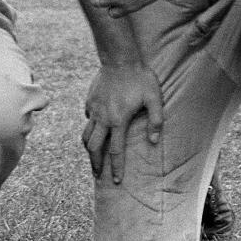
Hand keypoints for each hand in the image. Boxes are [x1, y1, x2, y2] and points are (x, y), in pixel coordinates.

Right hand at [82, 63, 162, 183]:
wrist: (120, 59)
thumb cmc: (140, 78)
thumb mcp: (154, 99)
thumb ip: (155, 121)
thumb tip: (153, 141)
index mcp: (118, 120)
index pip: (115, 151)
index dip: (116, 168)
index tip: (116, 181)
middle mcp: (103, 117)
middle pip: (93, 147)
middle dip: (95, 163)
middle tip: (97, 175)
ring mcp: (93, 109)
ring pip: (86, 135)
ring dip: (88, 149)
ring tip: (92, 158)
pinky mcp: (89, 101)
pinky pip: (87, 119)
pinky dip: (90, 128)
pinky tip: (96, 131)